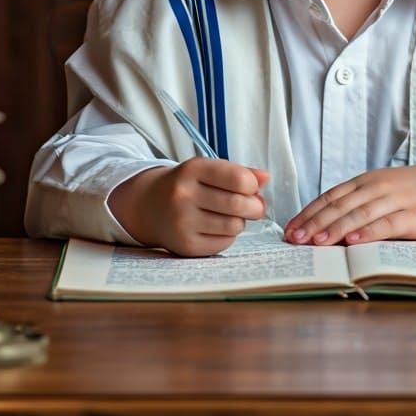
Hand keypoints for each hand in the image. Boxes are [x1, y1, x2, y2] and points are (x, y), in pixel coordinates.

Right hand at [109, 159, 269, 256]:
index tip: (251, 188)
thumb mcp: (208, 170)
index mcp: (192, 170)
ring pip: (234, 226)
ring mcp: (182, 222)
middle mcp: (184, 195)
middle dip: (255, 207)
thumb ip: (240, 172)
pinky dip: (228, 236)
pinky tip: (217, 227)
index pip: (238, 178)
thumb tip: (266, 178)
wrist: (150, 206)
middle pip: (239, 204)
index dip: (253, 185)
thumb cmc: (188, 185)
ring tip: (230, 215)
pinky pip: (224, 243)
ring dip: (240, 222)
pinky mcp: (185, 245)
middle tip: (255, 207)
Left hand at [283, 161, 415, 246]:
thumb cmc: (415, 192)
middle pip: (339, 206)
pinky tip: (354, 241)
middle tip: (294, 239)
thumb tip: (324, 226)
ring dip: (335, 228)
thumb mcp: (383, 190)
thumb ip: (359, 203)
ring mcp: (396, 200)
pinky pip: (387, 224)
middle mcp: (377, 187)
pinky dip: (369, 232)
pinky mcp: (414, 215)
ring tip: (316, 242)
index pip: (330, 197)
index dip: (308, 213)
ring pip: (359, 214)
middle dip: (314, 223)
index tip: (289, 229)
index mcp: (366, 181)